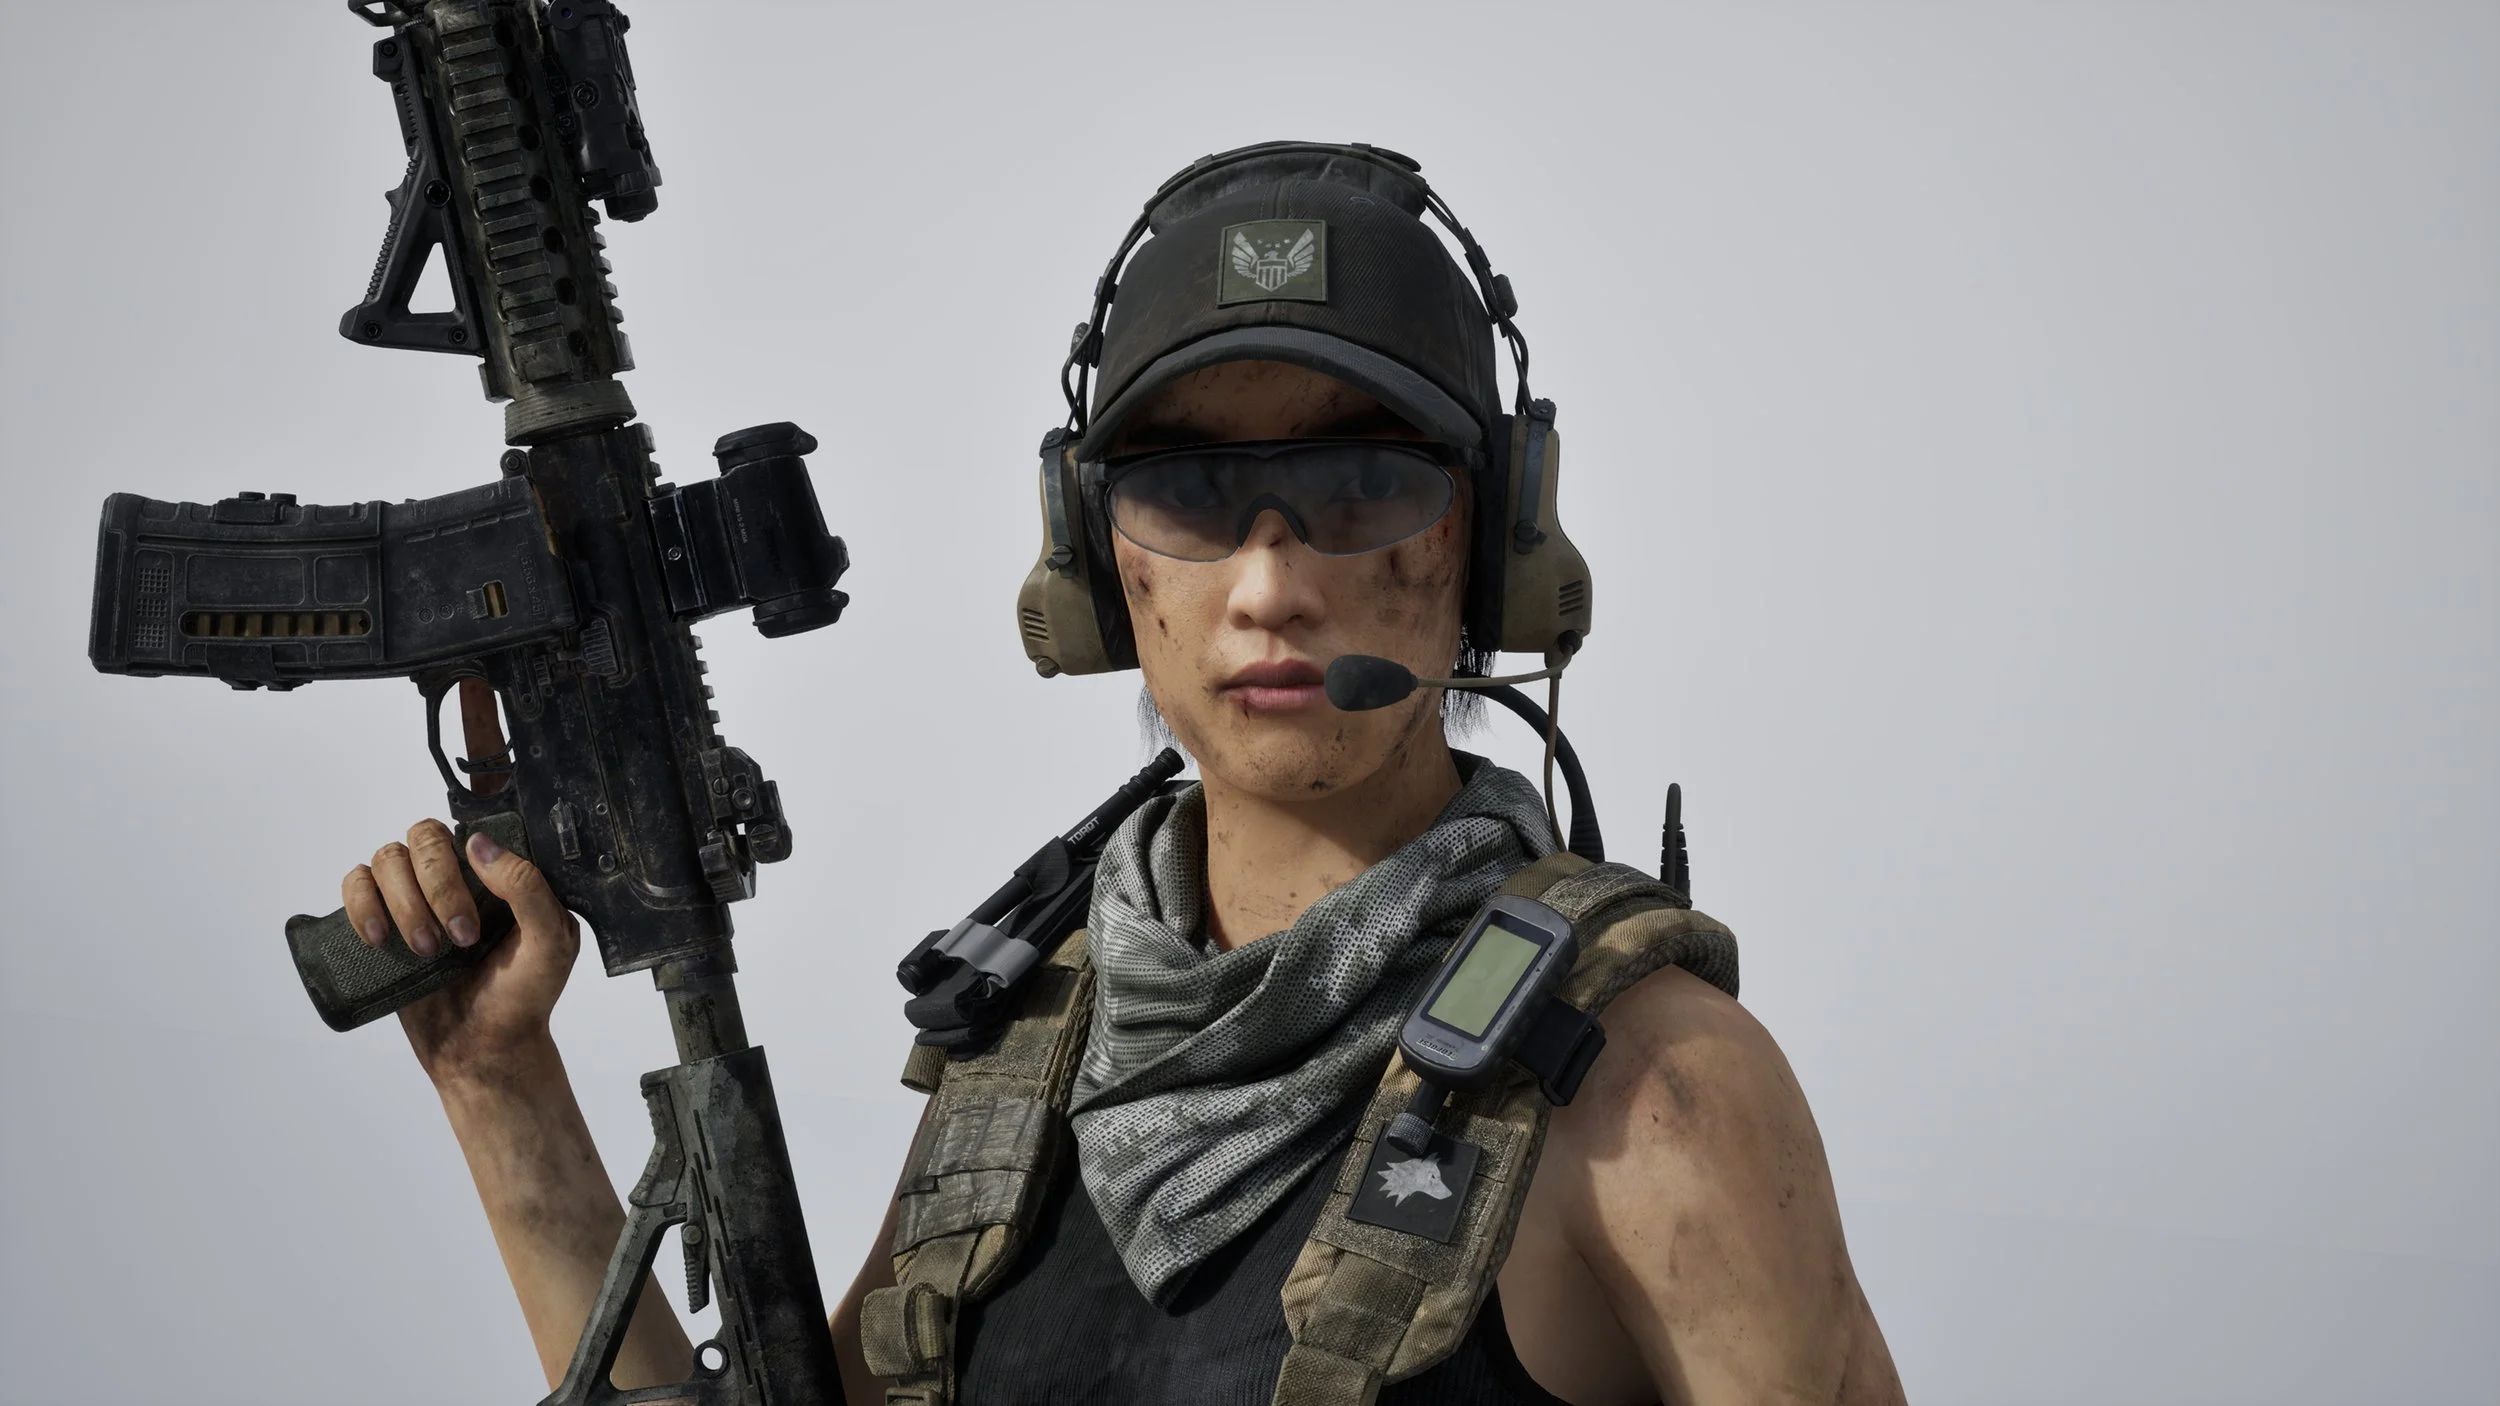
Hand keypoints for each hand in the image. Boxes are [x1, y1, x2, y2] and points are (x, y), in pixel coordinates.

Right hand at [342, 819, 582, 1084]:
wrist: (483, 1050)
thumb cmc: (524, 997)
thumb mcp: (551, 943)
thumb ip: (527, 889)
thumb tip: (477, 843)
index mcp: (503, 873)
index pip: (474, 828)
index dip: (469, 856)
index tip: (481, 904)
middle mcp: (458, 875)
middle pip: (424, 837)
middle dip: (436, 886)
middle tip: (459, 937)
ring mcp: (417, 896)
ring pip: (387, 858)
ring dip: (402, 901)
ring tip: (426, 950)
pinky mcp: (383, 920)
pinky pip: (355, 884)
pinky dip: (360, 904)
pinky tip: (380, 939)